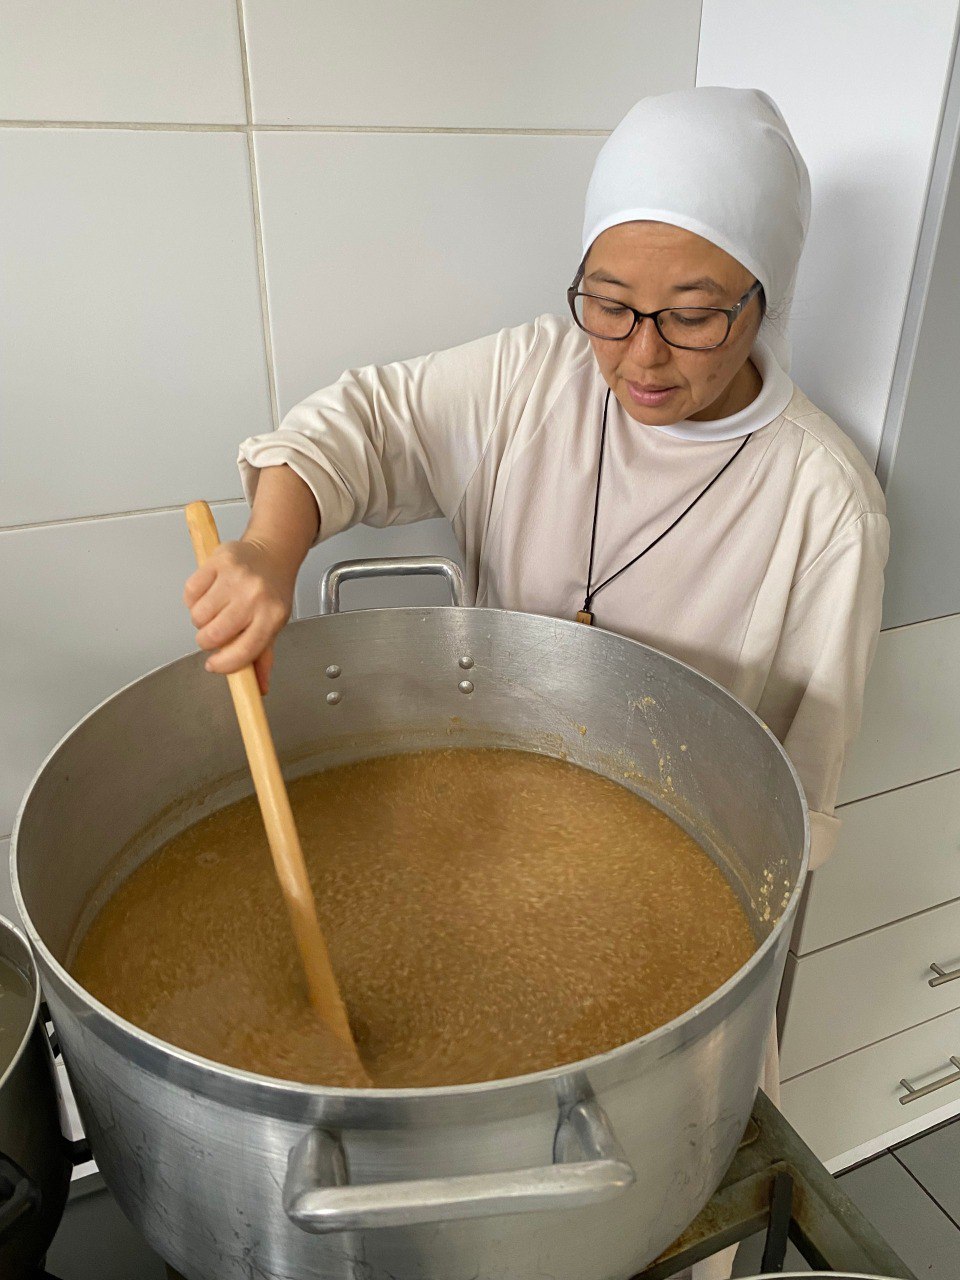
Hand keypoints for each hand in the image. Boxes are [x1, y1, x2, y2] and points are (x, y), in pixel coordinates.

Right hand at [183, 538, 293, 693]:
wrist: (273, 553)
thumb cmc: (272, 591)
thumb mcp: (274, 624)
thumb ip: (263, 656)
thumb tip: (258, 688)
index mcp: (272, 617)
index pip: (243, 652)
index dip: (224, 664)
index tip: (214, 665)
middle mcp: (254, 597)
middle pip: (213, 636)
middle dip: (208, 640)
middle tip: (216, 632)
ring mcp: (236, 578)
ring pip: (198, 616)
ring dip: (200, 619)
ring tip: (215, 610)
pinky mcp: (218, 562)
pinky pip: (190, 592)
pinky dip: (193, 598)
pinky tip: (207, 594)